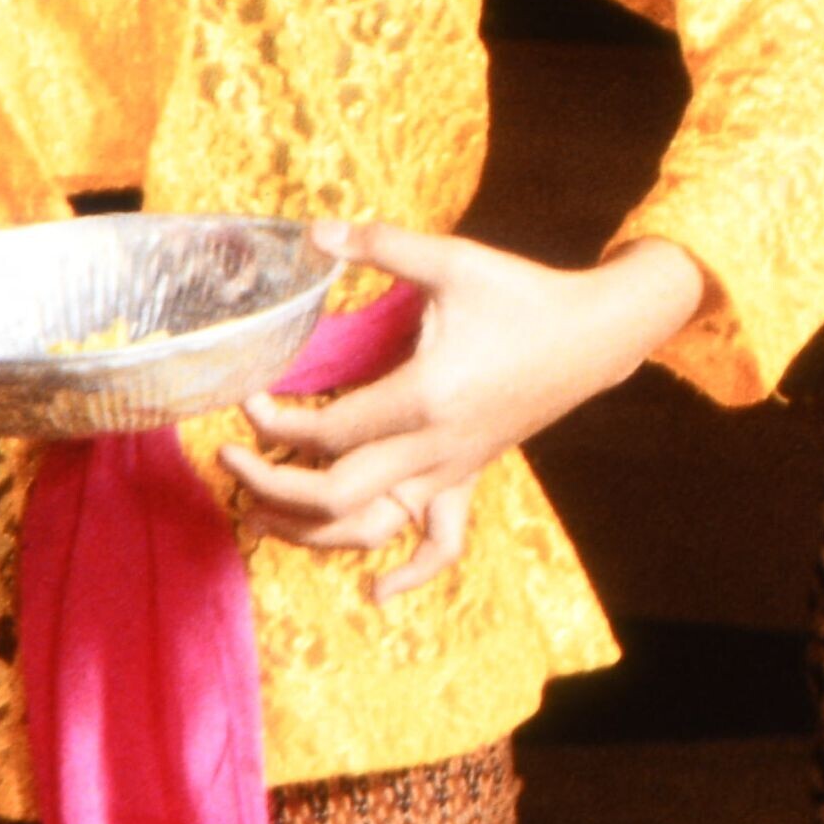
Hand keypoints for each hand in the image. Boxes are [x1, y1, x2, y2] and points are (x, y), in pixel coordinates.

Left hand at [215, 223, 707, 602]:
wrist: (594, 336)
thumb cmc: (522, 295)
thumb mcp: (452, 261)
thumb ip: (381, 245)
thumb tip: (315, 230)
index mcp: (423, 396)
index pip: (326, 432)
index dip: (273, 424)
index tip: (246, 400)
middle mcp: (434, 447)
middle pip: (335, 495)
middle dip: (270, 486)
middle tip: (229, 464)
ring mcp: (452, 471)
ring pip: (374, 531)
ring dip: (312, 535)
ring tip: (264, 519)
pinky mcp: (469, 478)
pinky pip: (443, 544)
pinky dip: (409, 575)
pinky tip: (375, 593)